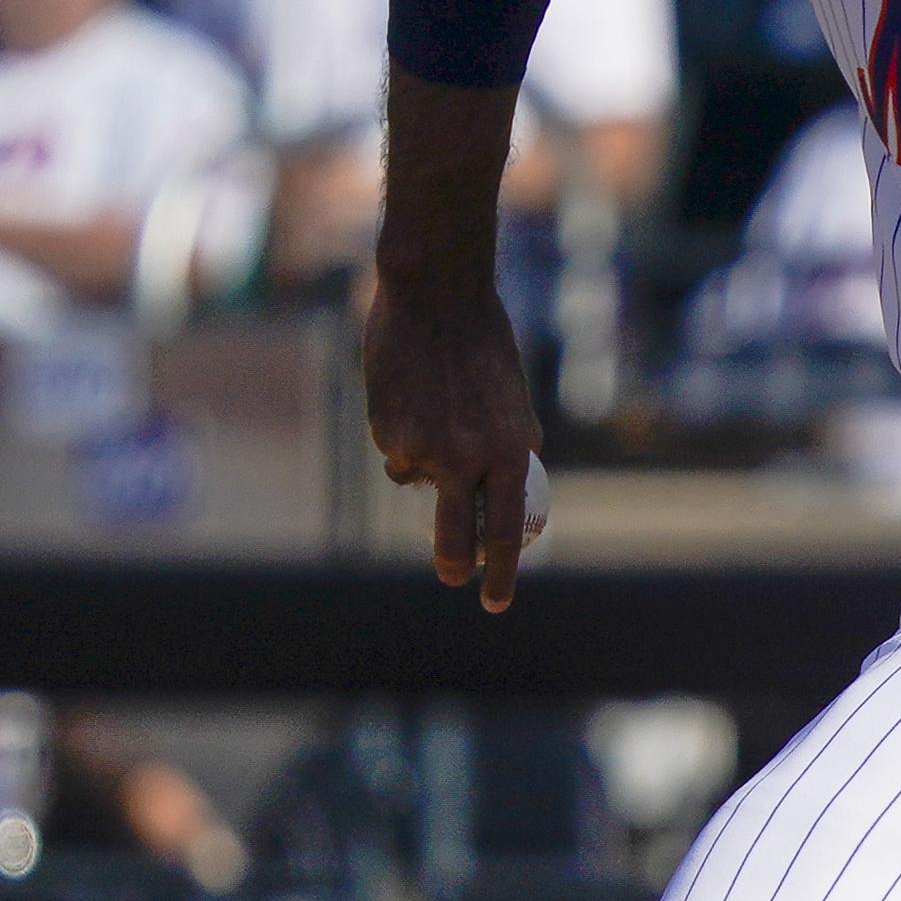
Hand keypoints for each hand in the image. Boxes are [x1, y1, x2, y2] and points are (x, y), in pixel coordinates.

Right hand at [365, 271, 545, 609]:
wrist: (438, 299)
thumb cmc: (480, 347)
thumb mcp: (510, 404)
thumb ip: (502, 451)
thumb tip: (491, 495)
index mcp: (511, 452)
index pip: (505, 531)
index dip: (499, 572)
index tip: (493, 601)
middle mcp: (472, 459)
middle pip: (457, 537)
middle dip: (454, 564)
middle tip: (454, 577)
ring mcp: (427, 450)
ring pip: (418, 485)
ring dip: (421, 465)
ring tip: (432, 409)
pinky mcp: (389, 436)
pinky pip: (395, 452)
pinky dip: (400, 433)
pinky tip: (408, 393)